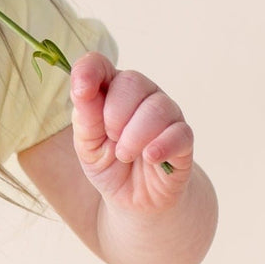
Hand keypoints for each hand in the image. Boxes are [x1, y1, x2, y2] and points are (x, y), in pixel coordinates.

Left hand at [70, 51, 193, 213]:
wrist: (134, 199)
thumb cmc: (108, 163)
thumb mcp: (87, 144)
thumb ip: (86, 117)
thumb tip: (82, 89)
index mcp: (111, 91)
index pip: (99, 65)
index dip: (89, 71)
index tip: (81, 91)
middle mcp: (141, 95)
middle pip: (132, 82)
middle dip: (114, 114)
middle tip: (110, 138)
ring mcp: (166, 115)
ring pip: (157, 107)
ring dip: (134, 135)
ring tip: (124, 155)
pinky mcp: (184, 139)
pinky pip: (179, 132)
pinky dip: (161, 145)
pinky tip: (149, 157)